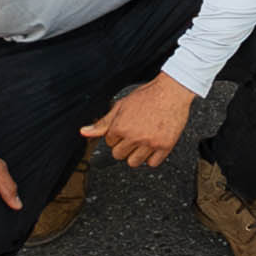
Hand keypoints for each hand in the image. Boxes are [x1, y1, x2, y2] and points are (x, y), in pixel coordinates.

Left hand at [80, 74, 197, 168]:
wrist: (172, 91)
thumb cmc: (147, 96)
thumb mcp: (121, 106)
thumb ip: (103, 122)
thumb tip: (84, 132)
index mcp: (120, 127)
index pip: (109, 143)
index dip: (117, 135)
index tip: (126, 127)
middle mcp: (134, 137)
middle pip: (119, 155)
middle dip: (124, 146)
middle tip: (134, 134)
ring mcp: (150, 143)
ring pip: (133, 162)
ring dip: (136, 154)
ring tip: (142, 142)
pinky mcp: (165, 146)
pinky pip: (152, 163)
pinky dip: (152, 157)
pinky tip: (153, 145)